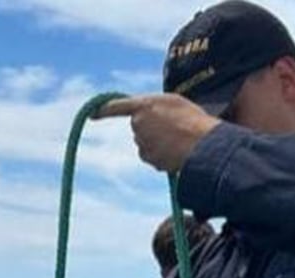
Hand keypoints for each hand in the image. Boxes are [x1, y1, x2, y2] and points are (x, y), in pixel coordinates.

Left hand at [93, 94, 220, 172]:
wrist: (202, 144)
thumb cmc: (193, 120)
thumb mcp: (175, 103)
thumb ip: (156, 107)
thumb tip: (150, 119)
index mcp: (144, 105)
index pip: (117, 107)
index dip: (104, 110)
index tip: (92, 114)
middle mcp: (138, 123)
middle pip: (139, 126)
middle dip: (151, 128)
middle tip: (174, 127)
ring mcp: (141, 142)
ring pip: (146, 143)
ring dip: (158, 142)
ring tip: (178, 139)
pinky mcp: (147, 157)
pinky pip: (152, 156)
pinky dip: (161, 155)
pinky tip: (176, 151)